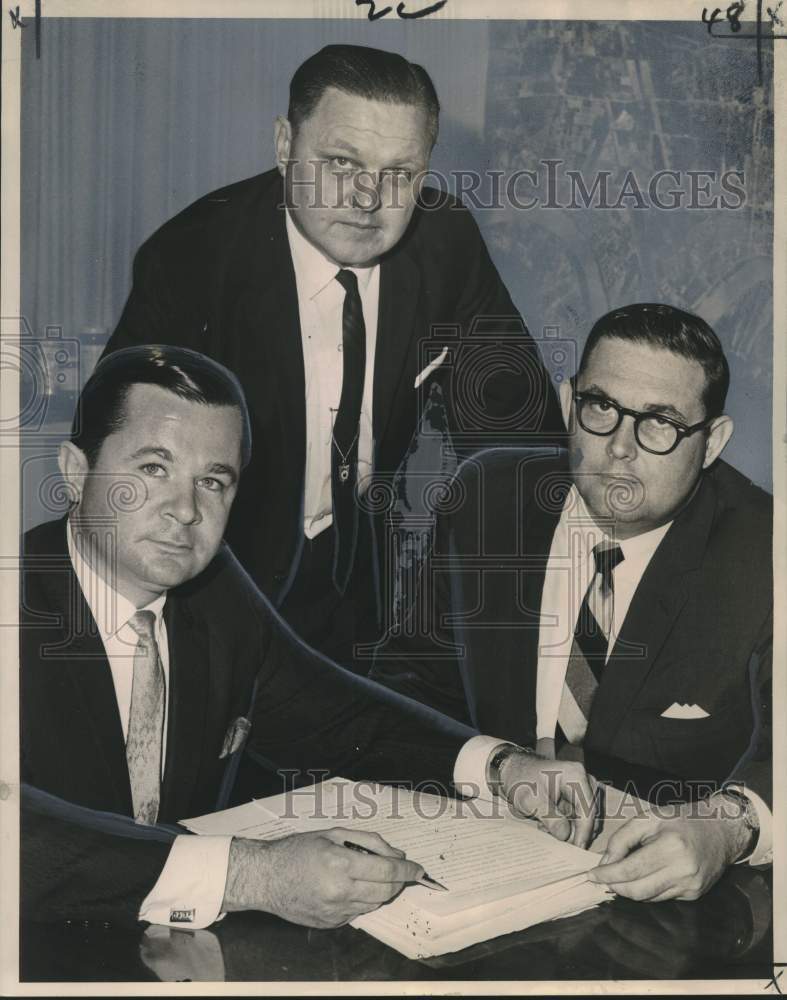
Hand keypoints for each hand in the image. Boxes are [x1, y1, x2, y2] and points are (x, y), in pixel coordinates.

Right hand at [223, 827, 423, 927]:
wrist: (267, 878)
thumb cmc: (297, 850)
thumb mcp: (333, 834)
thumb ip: (368, 842)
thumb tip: (396, 855)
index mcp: (341, 865)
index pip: (388, 871)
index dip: (408, 870)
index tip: (419, 869)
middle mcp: (340, 891)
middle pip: (386, 890)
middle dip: (399, 880)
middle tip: (400, 870)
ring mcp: (336, 911)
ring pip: (375, 903)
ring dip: (382, 889)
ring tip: (372, 874)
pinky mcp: (331, 923)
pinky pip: (359, 912)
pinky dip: (364, 899)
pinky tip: (353, 886)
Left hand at [498, 751, 600, 847]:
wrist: (514, 773)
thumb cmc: (521, 781)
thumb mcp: (531, 801)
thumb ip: (550, 818)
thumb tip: (566, 836)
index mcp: (576, 775)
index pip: (587, 809)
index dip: (584, 832)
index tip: (578, 848)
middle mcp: (584, 781)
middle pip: (588, 816)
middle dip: (572, 830)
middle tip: (550, 834)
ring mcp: (582, 790)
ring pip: (583, 820)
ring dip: (567, 829)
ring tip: (544, 825)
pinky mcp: (577, 799)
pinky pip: (577, 820)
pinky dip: (564, 826)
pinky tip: (547, 823)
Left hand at [587, 797, 753, 900]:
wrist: (721, 830)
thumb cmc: (681, 819)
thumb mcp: (648, 818)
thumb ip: (622, 839)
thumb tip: (605, 863)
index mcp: (671, 846)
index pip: (631, 870)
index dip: (607, 874)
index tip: (591, 875)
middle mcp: (683, 870)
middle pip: (637, 890)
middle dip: (614, 886)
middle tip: (602, 878)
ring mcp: (690, 886)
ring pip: (648, 898)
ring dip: (628, 890)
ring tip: (618, 878)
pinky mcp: (694, 895)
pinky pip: (661, 898)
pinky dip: (646, 891)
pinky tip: (642, 878)